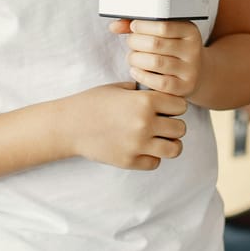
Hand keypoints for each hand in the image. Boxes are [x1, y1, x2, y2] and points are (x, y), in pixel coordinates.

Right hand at [62, 81, 187, 170]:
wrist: (68, 125)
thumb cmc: (92, 102)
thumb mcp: (118, 88)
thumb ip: (142, 91)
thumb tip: (159, 93)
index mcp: (145, 101)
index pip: (181, 105)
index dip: (174, 106)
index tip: (165, 107)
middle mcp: (145, 123)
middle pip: (181, 127)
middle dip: (173, 125)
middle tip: (162, 124)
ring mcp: (138, 144)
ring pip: (175, 148)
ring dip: (169, 143)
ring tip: (158, 139)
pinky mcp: (130, 161)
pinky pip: (156, 162)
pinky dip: (153, 156)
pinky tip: (142, 149)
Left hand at [110, 18, 204, 98]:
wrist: (195, 72)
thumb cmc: (171, 49)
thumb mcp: (162, 33)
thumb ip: (139, 26)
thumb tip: (115, 26)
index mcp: (190, 31)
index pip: (162, 25)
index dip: (142, 26)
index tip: (134, 27)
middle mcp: (193, 49)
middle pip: (155, 44)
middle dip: (135, 43)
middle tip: (132, 44)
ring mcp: (191, 70)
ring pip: (155, 63)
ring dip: (136, 59)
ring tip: (133, 58)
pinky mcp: (185, 87)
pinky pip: (159, 83)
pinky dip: (142, 76)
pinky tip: (136, 71)